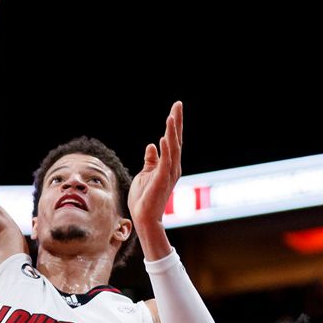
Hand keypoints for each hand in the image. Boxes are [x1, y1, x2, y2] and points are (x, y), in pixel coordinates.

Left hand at [128, 101, 182, 228]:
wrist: (144, 218)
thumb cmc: (144, 198)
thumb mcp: (145, 174)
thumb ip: (151, 160)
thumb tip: (152, 145)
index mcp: (169, 165)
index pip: (173, 141)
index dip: (174, 125)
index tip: (175, 108)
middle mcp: (172, 167)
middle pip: (176, 140)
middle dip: (177, 122)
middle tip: (178, 105)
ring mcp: (168, 173)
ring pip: (173, 148)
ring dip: (172, 132)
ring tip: (172, 116)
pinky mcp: (161, 180)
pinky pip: (165, 162)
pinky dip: (165, 150)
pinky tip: (164, 138)